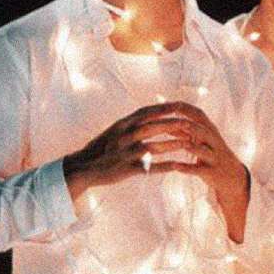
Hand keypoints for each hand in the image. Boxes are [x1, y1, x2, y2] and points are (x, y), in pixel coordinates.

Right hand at [64, 102, 246, 202]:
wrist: (83, 167)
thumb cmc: (100, 148)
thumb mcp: (114, 130)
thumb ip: (131, 122)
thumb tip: (149, 112)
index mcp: (122, 124)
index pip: (146, 112)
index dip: (164, 108)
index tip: (180, 104)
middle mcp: (124, 136)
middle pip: (152, 127)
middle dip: (172, 124)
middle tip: (190, 122)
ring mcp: (125, 153)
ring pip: (152, 146)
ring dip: (172, 144)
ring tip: (188, 143)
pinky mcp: (126, 169)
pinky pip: (149, 167)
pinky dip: (164, 166)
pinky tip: (177, 166)